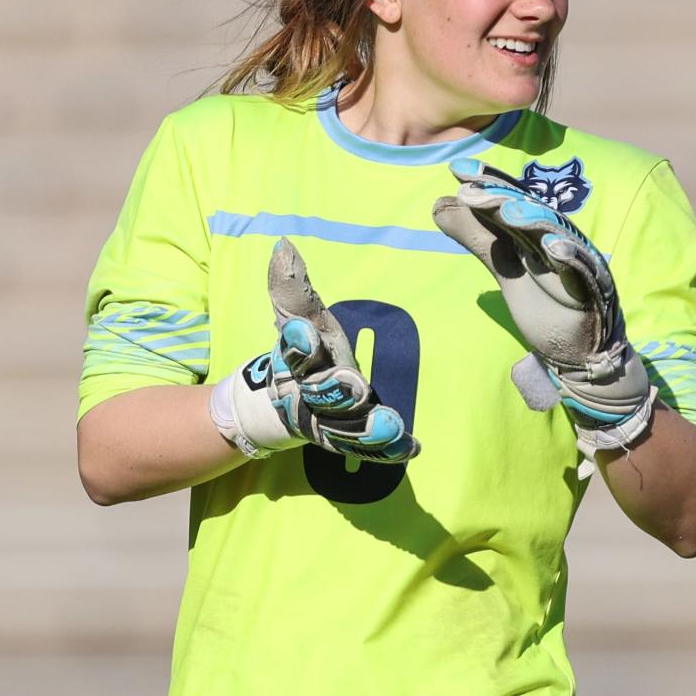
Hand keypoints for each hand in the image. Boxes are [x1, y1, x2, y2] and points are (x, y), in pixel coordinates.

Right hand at [211, 238, 419, 463]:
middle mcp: (308, 395)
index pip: (296, 352)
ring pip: (343, 427)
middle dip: (336, 391)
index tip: (305, 333)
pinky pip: (366, 447)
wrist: (284, 401)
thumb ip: (292, 288)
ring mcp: (327, 420)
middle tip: (355, 385)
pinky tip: (411, 446)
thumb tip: (284, 246)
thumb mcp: (299, 316)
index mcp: (296, 362)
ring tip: (391, 426)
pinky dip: (386, 449)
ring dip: (366, 428)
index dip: (299, 343)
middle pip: (320, 395)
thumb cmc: (304, 348)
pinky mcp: (347, 438)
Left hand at [432, 158, 653, 459]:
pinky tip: (554, 248)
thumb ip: (477, 237)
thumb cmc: (545, 305)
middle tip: (471, 190)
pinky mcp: (594, 293)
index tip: (459, 170)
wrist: (578, 353)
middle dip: (503, 199)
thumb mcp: (504, 266)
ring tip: (509, 212)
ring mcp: (579, 265)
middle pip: (532, 213)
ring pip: (558, 237)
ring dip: (535, 222)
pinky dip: (572, 259)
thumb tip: (438, 205)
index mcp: (539, 234)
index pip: (513, 201)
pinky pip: (584, 273)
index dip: (489, 184)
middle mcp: (560, 241)